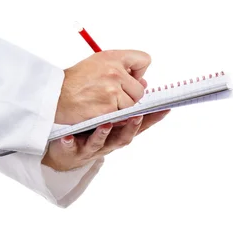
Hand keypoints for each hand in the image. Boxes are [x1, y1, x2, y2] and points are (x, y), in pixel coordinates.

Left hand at [42, 110, 169, 170]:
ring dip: (104, 133)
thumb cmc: (92, 129)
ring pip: (101, 142)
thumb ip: (128, 100)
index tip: (165, 109)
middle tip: (136, 115)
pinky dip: (71, 143)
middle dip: (131, 126)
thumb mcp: (112, 114)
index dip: (153, 118)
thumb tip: (144, 83)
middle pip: (125, 137)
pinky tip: (67, 138)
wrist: (67, 149)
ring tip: (105, 123)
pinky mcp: (73, 150)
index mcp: (120, 131)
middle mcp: (110, 141)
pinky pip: (72, 147)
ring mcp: (92, 146)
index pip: (141, 125)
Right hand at [55, 50, 150, 124]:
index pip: (144, 60)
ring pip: (132, 105)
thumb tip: (144, 82)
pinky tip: (99, 111)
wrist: (54, 95)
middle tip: (110, 96)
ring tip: (102, 103)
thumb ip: (122, 70)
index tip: (128, 78)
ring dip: (120, 108)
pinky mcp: (108, 107)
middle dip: (129, 96)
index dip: (138, 72)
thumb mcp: (98, 65)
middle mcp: (114, 71)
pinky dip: (113, 117)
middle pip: (140, 89)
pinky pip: (122, 116)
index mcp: (113, 57)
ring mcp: (112, 90)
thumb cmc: (75, 82)